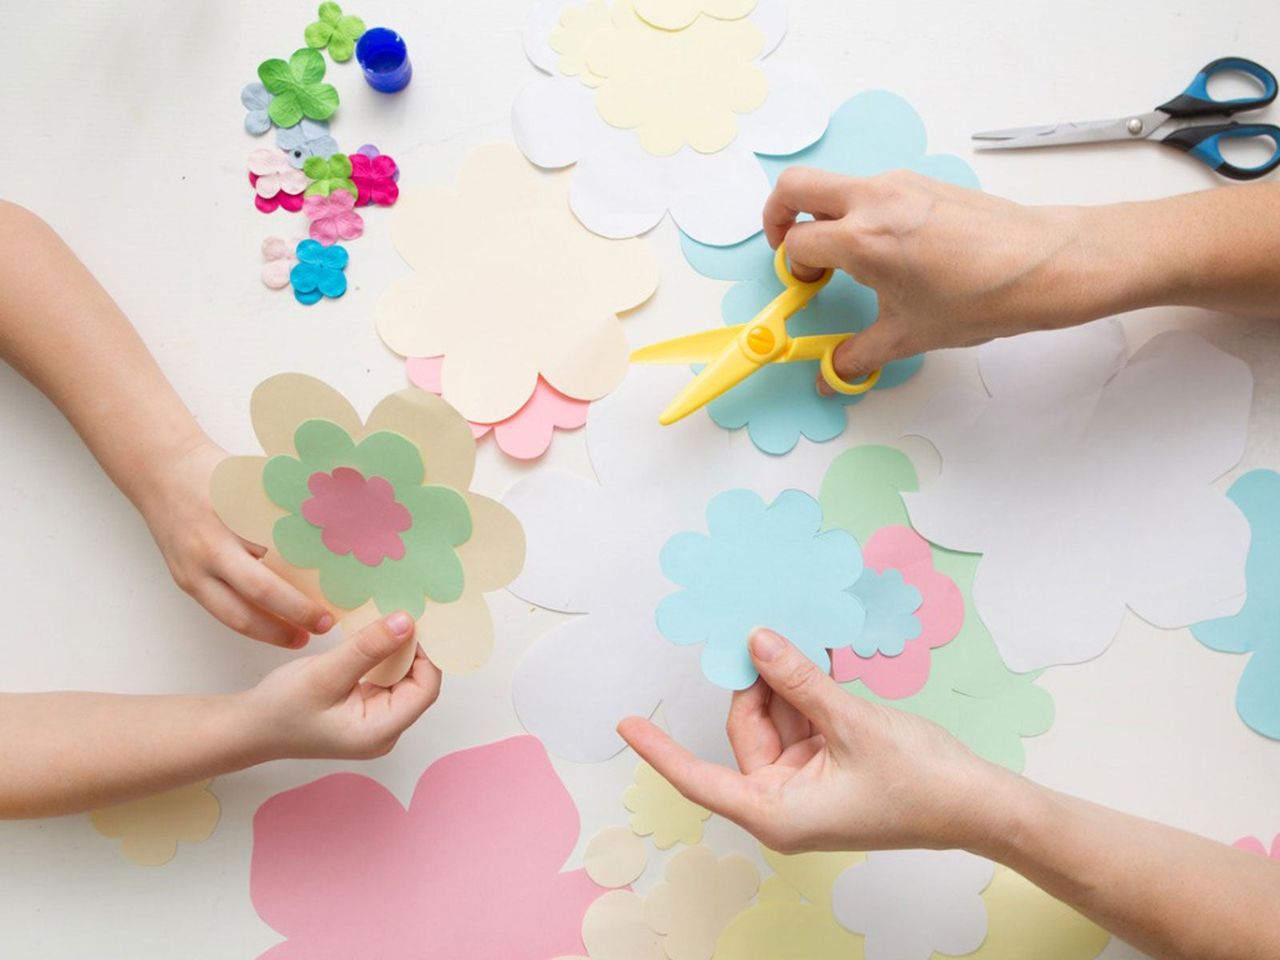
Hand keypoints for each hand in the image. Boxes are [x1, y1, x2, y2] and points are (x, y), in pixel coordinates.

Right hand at [139, 437, 332, 647]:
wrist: (161, 472)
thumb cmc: (216, 473)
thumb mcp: (256, 482)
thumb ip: (286, 510)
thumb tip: (333, 533)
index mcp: (235, 516)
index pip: (282, 552)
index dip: (311, 573)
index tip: (340, 586)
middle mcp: (212, 547)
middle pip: (261, 591)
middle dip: (296, 612)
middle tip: (326, 623)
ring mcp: (194, 569)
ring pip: (236, 615)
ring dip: (271, 632)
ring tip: (300, 638)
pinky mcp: (185, 582)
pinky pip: (220, 611)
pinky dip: (249, 623)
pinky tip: (273, 626)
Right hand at [246, 612, 441, 760]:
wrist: (250, 727)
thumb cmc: (280, 708)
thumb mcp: (325, 673)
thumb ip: (368, 649)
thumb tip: (406, 622)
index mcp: (380, 732)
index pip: (426, 689)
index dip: (426, 653)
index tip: (413, 619)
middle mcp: (385, 731)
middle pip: (419, 683)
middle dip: (413, 649)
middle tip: (402, 612)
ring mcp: (376, 721)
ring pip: (404, 678)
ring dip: (398, 650)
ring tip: (388, 619)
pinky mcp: (366, 709)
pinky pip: (387, 678)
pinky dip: (384, 657)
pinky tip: (375, 637)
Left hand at [619, 628, 1018, 853]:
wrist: (980, 804)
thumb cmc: (920, 782)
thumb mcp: (852, 722)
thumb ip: (799, 681)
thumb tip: (756, 642)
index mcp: (777, 813)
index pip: (701, 779)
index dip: (660, 750)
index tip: (626, 725)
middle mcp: (784, 803)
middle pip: (746, 733)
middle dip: (758, 686)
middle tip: (765, 634)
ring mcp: (807, 786)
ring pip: (775, 722)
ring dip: (785, 685)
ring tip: (799, 645)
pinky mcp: (829, 769)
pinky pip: (801, 723)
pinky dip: (806, 694)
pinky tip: (814, 663)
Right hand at [763, 168, 1112, 389]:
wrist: (1044, 266)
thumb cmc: (983, 295)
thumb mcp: (909, 334)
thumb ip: (859, 354)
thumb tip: (834, 373)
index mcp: (862, 238)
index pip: (796, 244)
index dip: (792, 271)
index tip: (805, 289)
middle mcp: (874, 200)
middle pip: (795, 186)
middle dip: (777, 215)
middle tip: (786, 247)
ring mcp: (899, 184)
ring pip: (835, 183)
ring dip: (823, 213)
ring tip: (841, 255)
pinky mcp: (922, 182)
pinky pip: (870, 188)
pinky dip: (857, 209)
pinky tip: (882, 248)